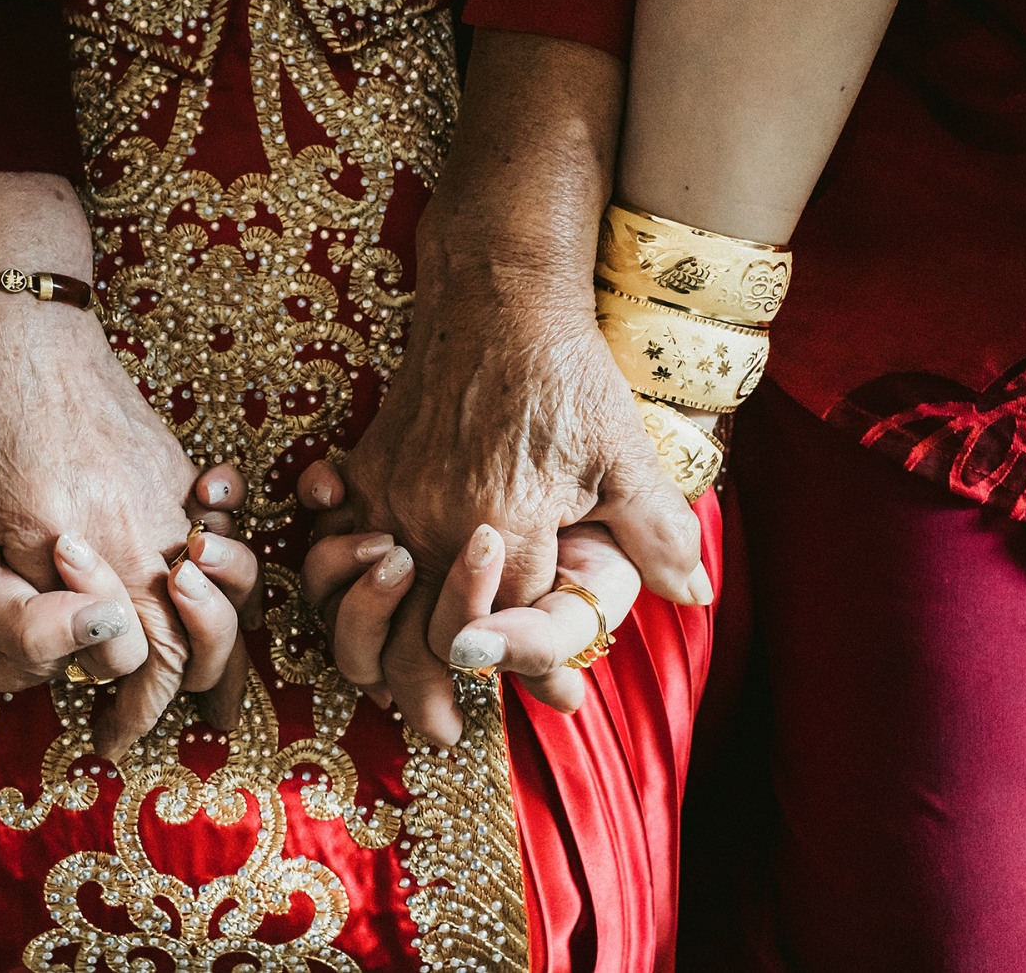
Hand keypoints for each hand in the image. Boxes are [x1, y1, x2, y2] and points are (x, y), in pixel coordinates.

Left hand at [0, 173, 254, 758]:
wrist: (11, 298)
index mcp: (62, 542)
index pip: (119, 657)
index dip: (119, 707)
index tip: (105, 737)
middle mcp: (129, 522)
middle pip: (186, 639)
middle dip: (170, 698)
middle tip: (136, 727)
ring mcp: (161, 490)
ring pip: (216, 593)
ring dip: (208, 642)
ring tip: (185, 679)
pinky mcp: (169, 462)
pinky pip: (215, 538)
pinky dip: (217, 578)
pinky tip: (193, 591)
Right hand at [296, 32, 706, 743]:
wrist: (498, 296)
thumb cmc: (568, 375)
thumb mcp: (627, 453)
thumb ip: (659, 531)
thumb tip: (694, 596)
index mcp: (508, 523)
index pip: (512, 625)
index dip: (538, 670)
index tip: (560, 700)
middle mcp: (441, 518)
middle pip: (422, 631)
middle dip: (432, 690)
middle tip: (445, 729)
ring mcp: (395, 491)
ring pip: (364, 595)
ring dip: (369, 644)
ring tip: (385, 683)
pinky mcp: (370, 465)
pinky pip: (331, 531)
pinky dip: (331, 563)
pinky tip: (346, 581)